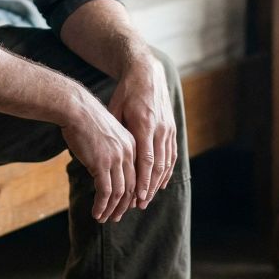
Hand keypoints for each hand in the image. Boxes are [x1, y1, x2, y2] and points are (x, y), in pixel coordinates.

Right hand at [60, 90, 136, 222]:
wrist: (75, 108)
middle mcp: (128, 153)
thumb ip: (112, 149)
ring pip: (119, 192)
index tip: (125, 204)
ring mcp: (116, 159)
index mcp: (132, 145)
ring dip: (111, 209)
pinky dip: (101, 205)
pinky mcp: (102, 164)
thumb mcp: (107, 134)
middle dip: (123, 205)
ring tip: (104, 218)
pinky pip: (105, 191)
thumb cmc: (86, 119)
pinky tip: (96, 213)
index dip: (132, 193)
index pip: (136, 175)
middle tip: (116, 217)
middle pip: (131, 187)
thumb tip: (106, 167)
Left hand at [108, 56, 175, 211]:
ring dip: (158, 182)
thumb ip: (116, 131)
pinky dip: (167, 170)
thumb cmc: (126, 91)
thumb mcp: (116, 108)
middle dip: (149, 187)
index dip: (143, 180)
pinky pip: (172, 154)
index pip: (146, 159)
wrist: (147, 72)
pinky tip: (161, 183)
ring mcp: (168, 128)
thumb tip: (107, 154)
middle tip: (141, 205)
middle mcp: (160, 128)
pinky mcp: (172, 128)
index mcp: (144, 124)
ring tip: (148, 199)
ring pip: (166, 162)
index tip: (138, 197)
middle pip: (157, 165)